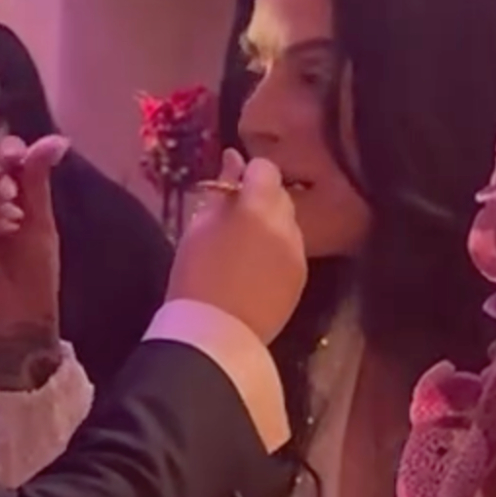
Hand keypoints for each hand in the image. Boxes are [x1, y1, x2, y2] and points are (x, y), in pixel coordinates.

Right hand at [0, 134, 69, 389]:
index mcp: (13, 192)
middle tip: (12, 194)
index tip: (16, 155)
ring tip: (11, 218)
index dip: (8, 149)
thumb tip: (58, 139)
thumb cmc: (36, 274)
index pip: (3, 155)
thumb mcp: (41, 223)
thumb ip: (39, 181)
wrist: (19, 318)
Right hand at [166, 149, 306, 344]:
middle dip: (262, 200)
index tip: (231, 188)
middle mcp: (286, 225)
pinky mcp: (301, 279)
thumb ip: (221, 192)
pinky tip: (256, 271)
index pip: (264, 169)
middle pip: (281, 196)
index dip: (248, 174)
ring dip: (271, 227)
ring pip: (289, 225)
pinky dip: (277, 253)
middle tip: (235, 219)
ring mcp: (298, 253)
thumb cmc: (194, 278)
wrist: (213, 335)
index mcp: (257, 207)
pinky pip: (292, 252)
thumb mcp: (198, 229)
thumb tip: (233, 161)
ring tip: (245, 250)